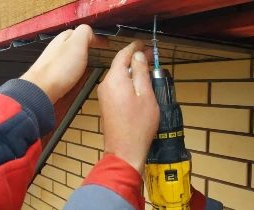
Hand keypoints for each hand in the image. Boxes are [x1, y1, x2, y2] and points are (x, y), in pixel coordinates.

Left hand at [20, 25, 108, 102]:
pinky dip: (74, 67)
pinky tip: (76, 74)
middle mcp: (57, 47)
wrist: (41, 89)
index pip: (83, 32)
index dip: (96, 37)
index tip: (106, 44)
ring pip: (70, 55)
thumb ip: (85, 33)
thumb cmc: (61, 67)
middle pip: (74, 43)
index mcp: (64, 38)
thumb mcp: (77, 44)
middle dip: (86, 45)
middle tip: (99, 51)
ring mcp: (53, 61)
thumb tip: (92, 33)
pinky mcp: (52, 75)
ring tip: (90, 62)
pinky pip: (66, 67)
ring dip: (80, 56)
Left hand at [98, 41, 159, 174]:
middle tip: (150, 57)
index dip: (134, 47)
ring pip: (118, 76)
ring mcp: (103, 95)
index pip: (123, 55)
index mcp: (115, 79)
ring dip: (131, 71)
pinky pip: (116, 86)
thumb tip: (138, 55)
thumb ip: (141, 72)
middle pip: (119, 65)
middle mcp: (105, 84)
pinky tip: (137, 86)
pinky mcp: (105, 104)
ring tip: (146, 71)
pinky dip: (126, 82)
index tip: (145, 44)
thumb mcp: (145, 94)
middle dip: (134, 59)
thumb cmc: (139, 124)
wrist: (124, 149)